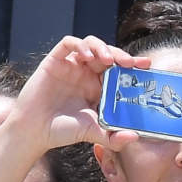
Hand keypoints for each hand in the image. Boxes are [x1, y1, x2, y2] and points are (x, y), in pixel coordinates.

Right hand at [9, 36, 148, 153]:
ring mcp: (72, 66)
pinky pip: (68, 44)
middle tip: (130, 63)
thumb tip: (134, 137)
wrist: (34, 131)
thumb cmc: (65, 131)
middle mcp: (88, 74)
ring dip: (102, 47)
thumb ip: (114, 137)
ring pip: (91, 43)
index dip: (134, 64)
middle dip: (122, 54)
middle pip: (109, 53)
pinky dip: (80, 45)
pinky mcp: (54, 62)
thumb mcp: (94, 133)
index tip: (147, 65)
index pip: (121, 69)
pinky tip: (87, 57)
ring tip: (107, 60)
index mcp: (101, 86)